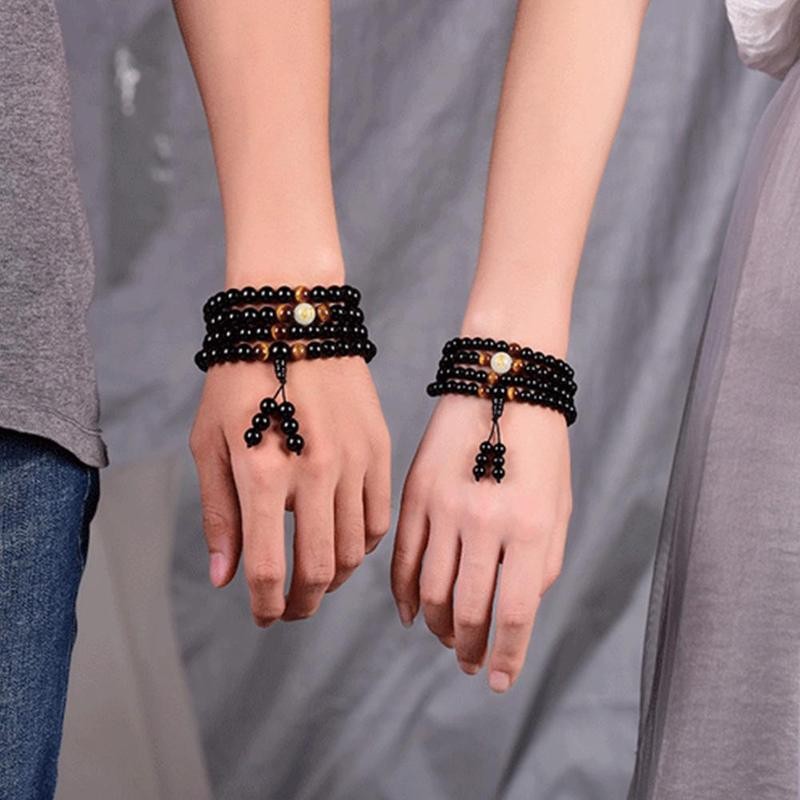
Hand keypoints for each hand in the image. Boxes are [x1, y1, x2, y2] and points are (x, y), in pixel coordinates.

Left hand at [190, 357, 390, 624]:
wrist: (293, 320)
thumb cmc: (239, 379)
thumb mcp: (210, 442)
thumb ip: (219, 513)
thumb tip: (224, 579)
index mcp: (263, 472)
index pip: (269, 569)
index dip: (265, 606)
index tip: (263, 615)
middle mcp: (315, 472)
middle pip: (319, 572)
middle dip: (301, 606)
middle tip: (289, 610)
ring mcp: (354, 461)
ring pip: (354, 551)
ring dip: (332, 579)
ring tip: (314, 580)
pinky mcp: (380, 449)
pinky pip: (380, 518)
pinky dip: (362, 545)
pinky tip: (343, 542)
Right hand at [392, 394, 570, 692]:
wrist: (501, 385)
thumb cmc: (540, 450)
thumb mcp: (559, 508)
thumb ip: (542, 565)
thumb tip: (512, 615)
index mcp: (531, 525)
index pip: (515, 612)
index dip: (507, 656)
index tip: (498, 682)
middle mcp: (485, 520)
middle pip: (466, 609)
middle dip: (468, 647)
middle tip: (469, 661)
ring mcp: (444, 506)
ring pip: (429, 590)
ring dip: (436, 626)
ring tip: (446, 637)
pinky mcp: (415, 493)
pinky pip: (402, 558)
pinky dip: (402, 594)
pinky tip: (410, 613)